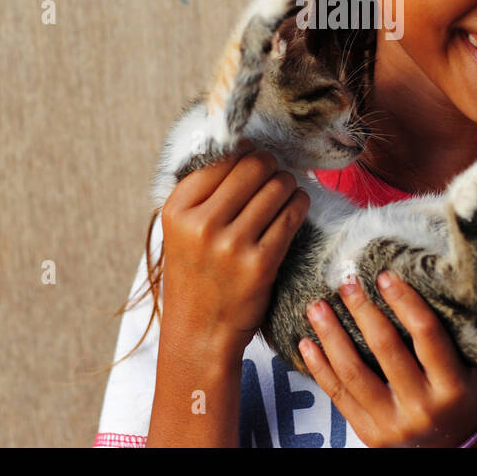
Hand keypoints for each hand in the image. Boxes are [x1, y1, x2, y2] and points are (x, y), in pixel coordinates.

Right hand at [159, 138, 310, 358]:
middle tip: (274, 172)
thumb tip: (243, 143)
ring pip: (277, 186)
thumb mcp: (182, 229)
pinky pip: (292, 216)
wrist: (199, 332)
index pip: (222, 158)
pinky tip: (296, 205)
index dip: (244, 154)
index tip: (252, 161)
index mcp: (177, 210)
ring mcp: (231, 245)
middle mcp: (201, 224)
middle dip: (270, 165)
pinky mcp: (260, 264)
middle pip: (253, 166)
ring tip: (286, 190)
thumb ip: (204, 191)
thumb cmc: (196, 273)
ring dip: (288, 183)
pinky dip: (299, 204)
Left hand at [299, 269, 476, 446]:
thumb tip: (417, 279)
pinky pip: (338, 396)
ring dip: (331, 335)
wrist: (454, 447)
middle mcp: (422, 407)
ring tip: (317, 306)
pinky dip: (319, 367)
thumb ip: (449, 334)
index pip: (427, 333)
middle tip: (346, 282)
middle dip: (362, 310)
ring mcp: (393, 423)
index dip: (404, 300)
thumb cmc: (461, 396)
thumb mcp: (470, 367)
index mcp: (452, 386)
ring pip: (354, 372)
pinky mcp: (369, 433)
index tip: (385, 275)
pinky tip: (307, 342)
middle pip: (385, 348)